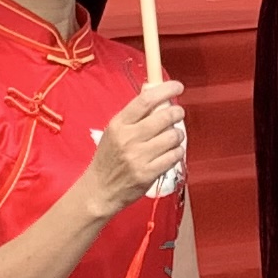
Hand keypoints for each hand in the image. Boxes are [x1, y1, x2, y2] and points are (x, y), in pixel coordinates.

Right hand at [78, 79, 187, 213]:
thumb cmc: (108, 159)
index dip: (166, 90)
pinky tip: (172, 152)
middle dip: (177, 112)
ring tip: (173, 137)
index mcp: (118, 125)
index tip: (177, 87)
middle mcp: (128, 139)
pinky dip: (177, 152)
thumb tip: (155, 93)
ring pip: (173, 136)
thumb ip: (133, 115)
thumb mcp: (113, 132)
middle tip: (178, 113)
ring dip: (178, 134)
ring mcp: (138, 157)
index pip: (146, 100)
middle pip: (164, 116)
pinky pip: (174, 156)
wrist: (99, 190)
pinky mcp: (148, 174)